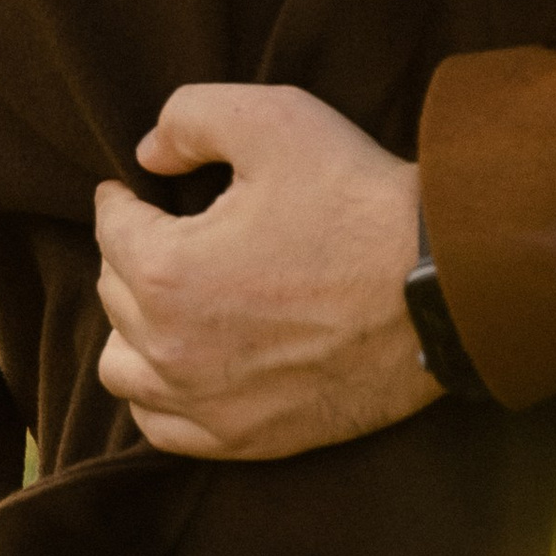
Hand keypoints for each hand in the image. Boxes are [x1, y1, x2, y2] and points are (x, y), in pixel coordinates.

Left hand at [92, 81, 435, 462]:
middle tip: (167, 231)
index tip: (135, 189)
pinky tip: (184, 364)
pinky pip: (162, 426)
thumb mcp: (275, 120)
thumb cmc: (358, 201)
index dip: (122, 199)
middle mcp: (172, 348)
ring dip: (134, 329)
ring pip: (124, 369)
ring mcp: (206, 402)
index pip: (112, 229)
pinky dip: (160, 393)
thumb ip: (189, 118)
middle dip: (132, 255)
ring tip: (168, 300)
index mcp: (168, 271)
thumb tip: (147, 155)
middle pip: (115, 293)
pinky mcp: (244, 438)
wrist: (443, 287)